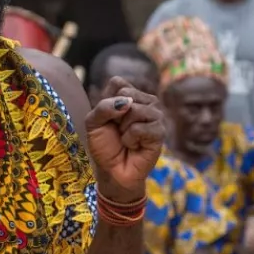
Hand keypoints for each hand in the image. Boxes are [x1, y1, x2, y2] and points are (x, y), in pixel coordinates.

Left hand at [86, 77, 165, 202]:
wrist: (112, 171)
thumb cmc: (104, 145)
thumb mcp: (93, 123)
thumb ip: (104, 107)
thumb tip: (127, 102)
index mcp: (130, 95)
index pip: (118, 83)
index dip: (107, 101)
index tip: (108, 118)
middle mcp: (145, 101)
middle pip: (127, 94)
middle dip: (115, 115)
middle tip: (118, 130)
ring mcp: (155, 115)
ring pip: (135, 109)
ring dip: (123, 128)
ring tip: (126, 138)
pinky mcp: (160, 131)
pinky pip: (140, 128)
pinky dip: (130, 139)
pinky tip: (134, 146)